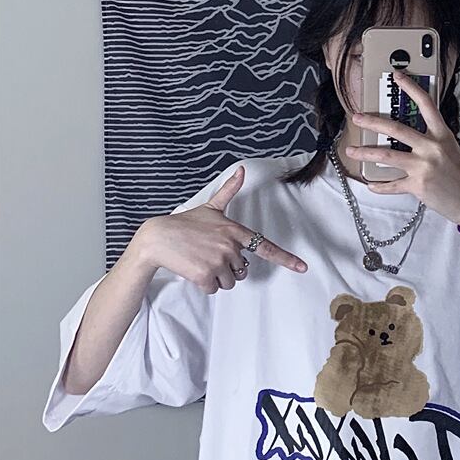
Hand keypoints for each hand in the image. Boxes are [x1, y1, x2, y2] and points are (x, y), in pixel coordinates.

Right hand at [133, 165, 307, 293]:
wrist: (157, 238)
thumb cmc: (184, 224)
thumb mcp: (210, 208)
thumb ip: (229, 191)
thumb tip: (242, 169)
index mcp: (235, 231)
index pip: (265, 247)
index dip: (286, 259)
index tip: (303, 267)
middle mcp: (230, 246)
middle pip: (242, 271)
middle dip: (228, 268)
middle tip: (209, 256)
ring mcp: (218, 261)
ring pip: (229, 282)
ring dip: (216, 278)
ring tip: (200, 261)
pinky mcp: (205, 275)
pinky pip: (214, 289)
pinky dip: (204, 284)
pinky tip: (193, 269)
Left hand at [344, 70, 459, 224]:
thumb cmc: (459, 176)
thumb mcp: (449, 149)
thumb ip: (431, 138)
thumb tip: (408, 132)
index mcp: (442, 135)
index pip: (426, 105)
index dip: (411, 88)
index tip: (397, 76)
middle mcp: (431, 148)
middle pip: (397, 129)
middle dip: (373, 122)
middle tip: (357, 118)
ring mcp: (423, 166)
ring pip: (387, 156)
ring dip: (365, 153)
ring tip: (351, 151)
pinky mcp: (417, 185)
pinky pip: (392, 185)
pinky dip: (379, 186)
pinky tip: (371, 184)